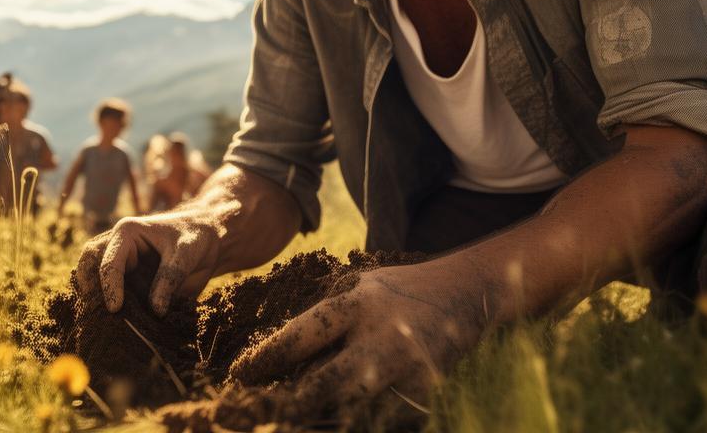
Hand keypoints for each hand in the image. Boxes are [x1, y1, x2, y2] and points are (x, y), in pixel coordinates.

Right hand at [74, 208, 223, 315]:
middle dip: (88, 288)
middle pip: (88, 263)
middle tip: (95, 314)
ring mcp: (119, 260)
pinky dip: (107, 303)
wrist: (207, 239)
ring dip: (93, 296)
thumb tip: (155, 311)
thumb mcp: (185, 254)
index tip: (115, 309)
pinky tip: (112, 321)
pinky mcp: (126, 276)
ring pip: (92, 275)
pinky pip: (108, 289)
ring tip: (100, 319)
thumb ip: (169, 279)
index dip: (109, 286)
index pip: (109, 262)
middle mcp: (116, 245)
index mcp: (127, 232)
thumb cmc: (196, 238)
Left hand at [230, 260, 489, 407]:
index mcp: (359, 305)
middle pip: (326, 386)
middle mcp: (383, 340)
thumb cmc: (398, 292)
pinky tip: (329, 416)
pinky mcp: (425, 396)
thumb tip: (275, 359)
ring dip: (319, 416)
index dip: (267, 359)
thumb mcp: (358, 287)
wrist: (467, 293)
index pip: (302, 335)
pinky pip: (378, 416)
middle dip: (289, 405)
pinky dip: (353, 417)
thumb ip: (324, 318)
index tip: (239, 375)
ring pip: (351, 410)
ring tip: (288, 419)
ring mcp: (408, 373)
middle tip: (256, 414)